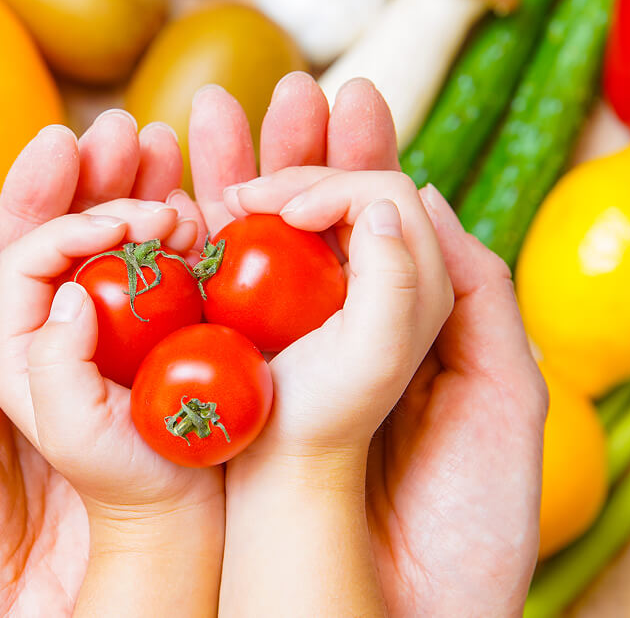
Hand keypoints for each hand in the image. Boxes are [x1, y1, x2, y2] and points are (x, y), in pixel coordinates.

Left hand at [0, 114, 185, 616]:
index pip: (27, 256)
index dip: (47, 195)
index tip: (68, 143)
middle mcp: (65, 368)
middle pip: (93, 257)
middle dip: (112, 187)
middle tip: (138, 133)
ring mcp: (122, 394)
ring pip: (147, 285)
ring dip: (160, 215)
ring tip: (175, 159)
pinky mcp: (170, 428)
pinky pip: (189, 341)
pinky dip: (203, 282)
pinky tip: (210, 227)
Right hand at [192, 75, 545, 615]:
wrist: (383, 607)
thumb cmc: (461, 530)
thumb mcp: (500, 398)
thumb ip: (469, 293)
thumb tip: (416, 202)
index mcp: (400, 336)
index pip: (375, 228)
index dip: (355, 163)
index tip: (338, 120)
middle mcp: (332, 341)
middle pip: (306, 226)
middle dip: (291, 149)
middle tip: (280, 93)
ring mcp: (271, 365)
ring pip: (244, 250)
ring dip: (228, 173)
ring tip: (210, 111)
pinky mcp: (220, 395)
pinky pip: (196, 302)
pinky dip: (183, 239)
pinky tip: (170, 185)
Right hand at [225, 169, 453, 450]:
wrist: (274, 475)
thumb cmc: (326, 426)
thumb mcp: (380, 359)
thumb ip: (396, 279)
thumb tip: (381, 208)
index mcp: (419, 283)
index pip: (386, 192)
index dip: (334, 182)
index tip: (282, 212)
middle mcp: (379, 276)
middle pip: (345, 182)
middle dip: (296, 156)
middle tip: (240, 171)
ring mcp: (327, 287)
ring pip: (304, 200)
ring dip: (265, 171)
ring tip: (221, 158)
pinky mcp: (285, 301)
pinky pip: (266, 235)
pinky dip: (239, 211)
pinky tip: (210, 211)